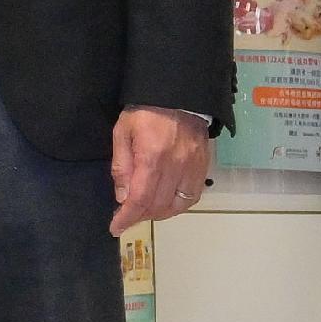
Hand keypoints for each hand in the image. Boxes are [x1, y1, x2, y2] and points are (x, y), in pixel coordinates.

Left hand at [110, 107, 210, 233]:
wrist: (179, 93)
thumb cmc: (145, 112)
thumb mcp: (123, 132)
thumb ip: (122, 166)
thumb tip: (123, 198)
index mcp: (152, 156)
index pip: (140, 199)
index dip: (127, 218)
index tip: (116, 228)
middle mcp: (176, 165)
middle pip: (158, 206)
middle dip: (140, 216)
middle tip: (127, 214)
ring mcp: (194, 167)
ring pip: (177, 206)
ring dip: (159, 213)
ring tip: (145, 209)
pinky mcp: (204, 166)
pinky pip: (193, 196)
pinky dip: (178, 205)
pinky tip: (166, 202)